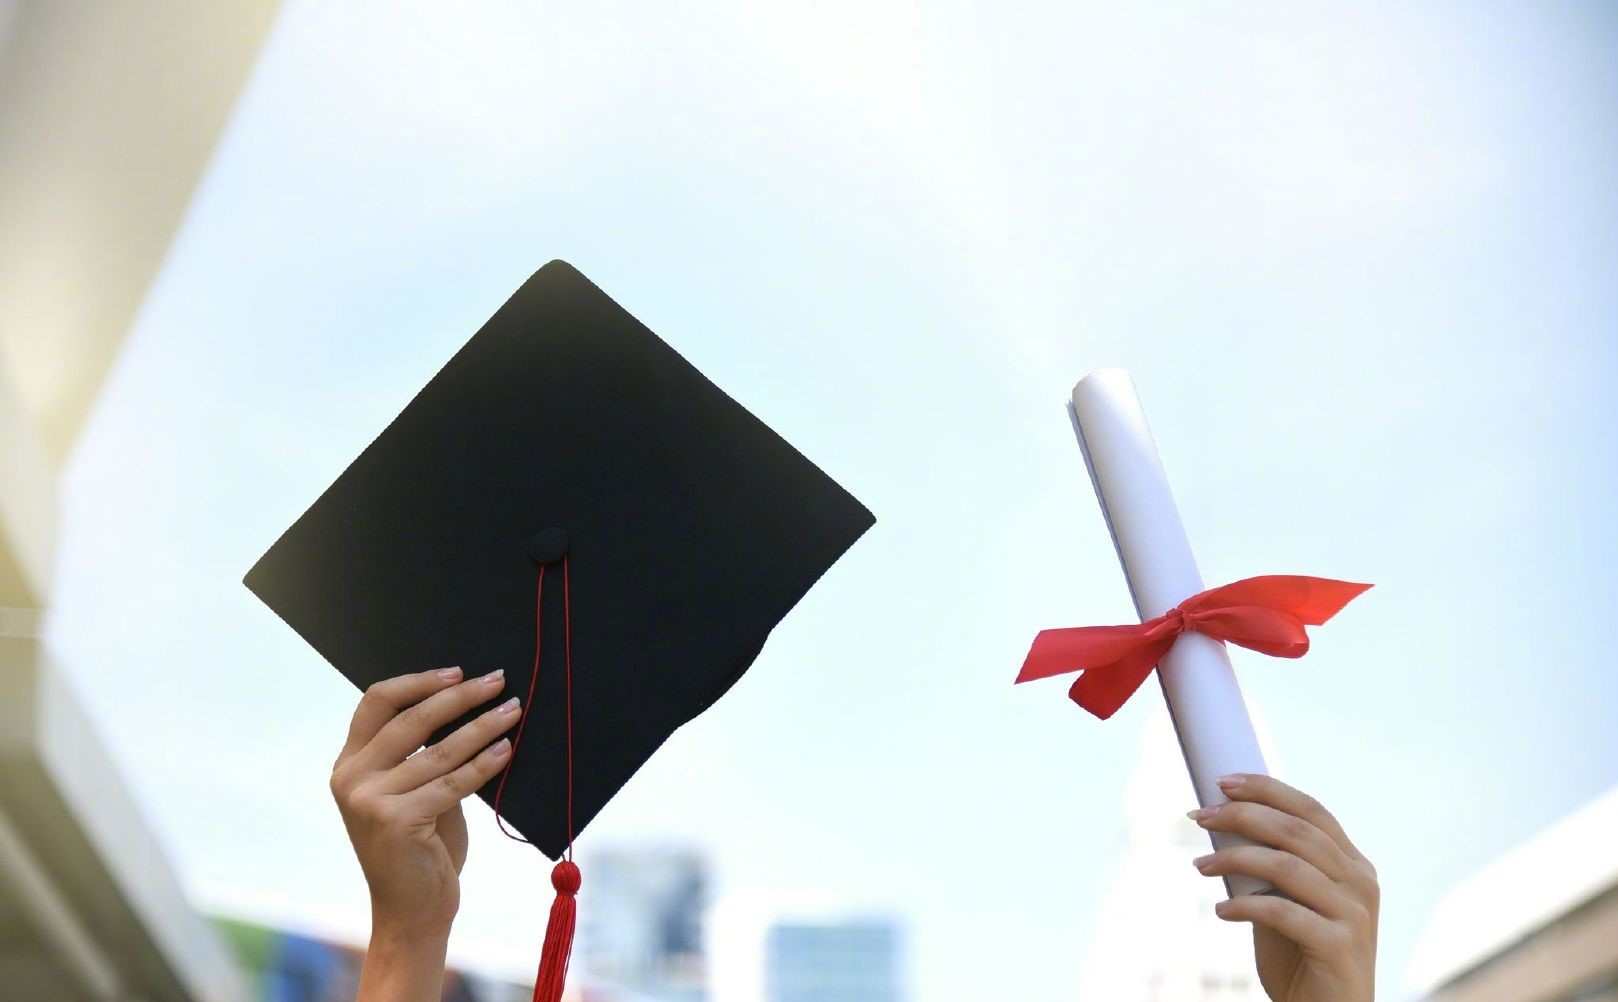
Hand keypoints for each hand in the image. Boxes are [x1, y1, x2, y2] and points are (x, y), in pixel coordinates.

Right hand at [330, 666, 520, 940]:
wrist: (413, 911)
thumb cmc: (422, 849)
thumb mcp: (414, 793)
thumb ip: (425, 755)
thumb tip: (467, 704)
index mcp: (349, 765)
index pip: (377, 702)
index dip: (419, 682)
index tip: (458, 672)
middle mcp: (351, 779)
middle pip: (411, 718)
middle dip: (460, 696)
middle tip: (498, 681)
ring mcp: (370, 801)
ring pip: (439, 750)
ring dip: (482, 726)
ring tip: (513, 711)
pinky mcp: (396, 821)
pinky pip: (452, 782)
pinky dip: (483, 764)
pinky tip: (506, 750)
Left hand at [1189, 774, 1378, 1001]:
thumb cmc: (1299, 957)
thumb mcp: (1285, 902)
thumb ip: (1269, 866)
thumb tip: (1220, 822)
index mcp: (1353, 866)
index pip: (1311, 810)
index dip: (1267, 789)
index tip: (1223, 781)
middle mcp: (1361, 884)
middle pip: (1297, 831)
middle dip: (1242, 816)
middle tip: (1198, 817)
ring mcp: (1355, 915)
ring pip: (1288, 866)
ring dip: (1235, 858)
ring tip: (1200, 865)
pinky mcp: (1340, 947)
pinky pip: (1283, 912)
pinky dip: (1246, 906)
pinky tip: (1221, 909)